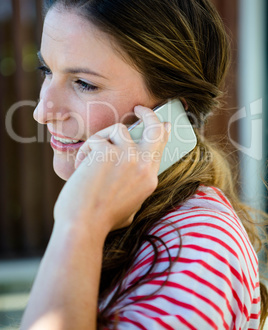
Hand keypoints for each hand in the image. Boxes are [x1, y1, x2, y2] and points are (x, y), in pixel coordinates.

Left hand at [53, 105, 170, 235]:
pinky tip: (81, 165)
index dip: (162, 131)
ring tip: (91, 156)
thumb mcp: (129, 207)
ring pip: (119, 129)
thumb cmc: (100, 221)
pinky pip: (97, 139)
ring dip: (103, 138)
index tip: (163, 123)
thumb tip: (131, 180)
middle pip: (154, 128)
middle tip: (139, 108)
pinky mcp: (107, 152)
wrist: (83, 227)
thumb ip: (134, 189)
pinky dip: (87, 150)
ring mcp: (127, 157)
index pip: (161, 147)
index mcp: (149, 178)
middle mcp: (143, 165)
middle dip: (149, 114)